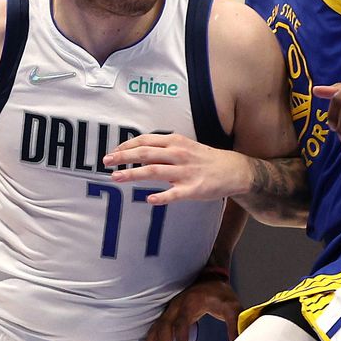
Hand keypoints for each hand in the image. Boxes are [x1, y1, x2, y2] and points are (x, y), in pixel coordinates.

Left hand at [104, 133, 251, 203]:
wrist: (234, 170)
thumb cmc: (205, 159)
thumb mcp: (184, 146)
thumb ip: (164, 147)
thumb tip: (138, 150)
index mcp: (176, 142)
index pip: (146, 141)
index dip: (127, 146)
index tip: (112, 152)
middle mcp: (179, 154)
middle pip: (145, 153)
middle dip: (123, 157)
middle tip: (106, 162)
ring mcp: (186, 172)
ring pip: (154, 171)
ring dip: (133, 174)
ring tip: (116, 177)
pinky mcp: (194, 189)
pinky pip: (175, 194)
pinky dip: (162, 197)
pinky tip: (149, 200)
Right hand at [137, 276, 241, 340]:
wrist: (210, 277)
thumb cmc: (220, 293)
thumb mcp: (232, 306)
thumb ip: (235, 323)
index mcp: (190, 303)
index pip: (182, 323)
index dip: (180, 340)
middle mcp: (176, 305)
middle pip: (165, 327)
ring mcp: (170, 309)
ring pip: (156, 327)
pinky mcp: (169, 314)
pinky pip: (156, 328)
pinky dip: (149, 340)